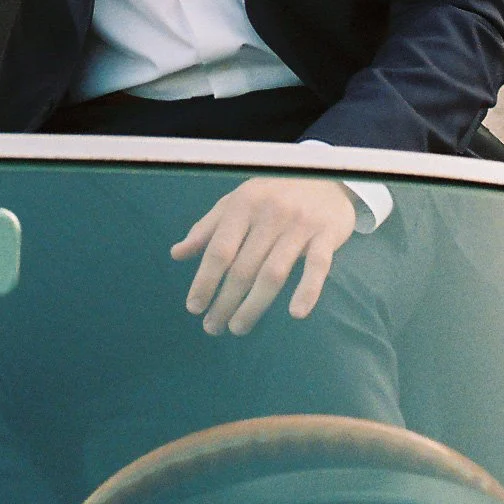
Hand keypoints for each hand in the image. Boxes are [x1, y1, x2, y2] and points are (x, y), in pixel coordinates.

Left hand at [170, 177, 356, 336]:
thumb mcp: (236, 202)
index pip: (220, 249)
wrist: (324, 175)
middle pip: (243, 267)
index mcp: (243, 205)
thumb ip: (207, 228)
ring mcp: (299, 225)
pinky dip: (307, 291)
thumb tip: (177, 253)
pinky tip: (295, 314)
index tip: (194, 307)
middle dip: (225, 301)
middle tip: (212, 327)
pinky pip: (317, 267)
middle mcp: (269, 214)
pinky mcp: (327, 236)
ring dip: (254, 306)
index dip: (205, 280)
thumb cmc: (272, 194)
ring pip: (273, 273)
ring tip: (237, 327)